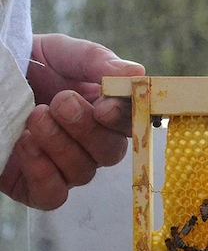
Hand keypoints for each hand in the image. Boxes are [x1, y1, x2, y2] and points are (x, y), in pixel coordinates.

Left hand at [0, 33, 144, 209]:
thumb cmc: (32, 66)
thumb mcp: (64, 54)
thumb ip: (99, 62)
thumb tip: (138, 74)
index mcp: (106, 114)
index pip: (132, 126)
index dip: (123, 121)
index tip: (103, 107)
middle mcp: (91, 146)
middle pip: (111, 154)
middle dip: (87, 130)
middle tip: (61, 103)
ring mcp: (65, 169)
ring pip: (82, 172)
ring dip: (60, 144)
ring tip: (35, 115)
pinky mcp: (35, 188)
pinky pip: (53, 196)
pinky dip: (43, 172)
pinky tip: (26, 143)